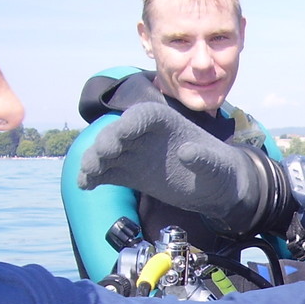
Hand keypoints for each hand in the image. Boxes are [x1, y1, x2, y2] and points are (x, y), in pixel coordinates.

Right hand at [77, 102, 278, 234]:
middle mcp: (144, 134)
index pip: (142, 116)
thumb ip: (203, 158)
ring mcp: (134, 153)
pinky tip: (85, 186)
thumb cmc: (219, 169)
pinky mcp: (130, 173)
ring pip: (107, 153)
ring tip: (88, 175)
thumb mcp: (216, 164)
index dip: (130, 124)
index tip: (121, 136)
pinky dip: (94, 177)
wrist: (216, 188)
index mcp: (165, 122)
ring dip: (94, 161)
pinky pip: (107, 172)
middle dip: (107, 143)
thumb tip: (187, 153)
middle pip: (118, 133)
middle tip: (102, 158)